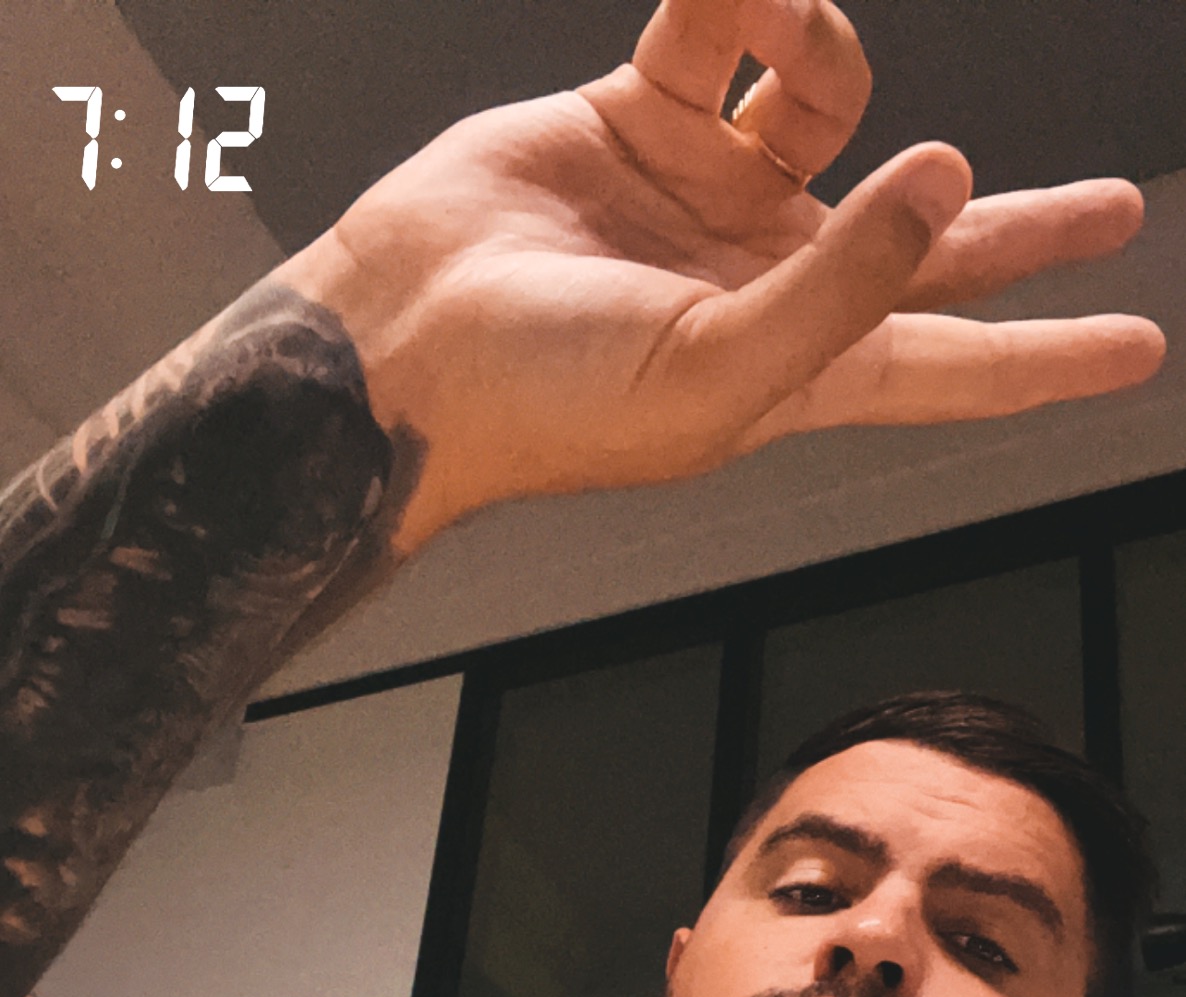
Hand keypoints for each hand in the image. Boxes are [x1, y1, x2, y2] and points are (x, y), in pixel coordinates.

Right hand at [286, 0, 1165, 551]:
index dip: (1050, 354)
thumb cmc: (545, 400)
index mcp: (798, 367)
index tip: (1139, 347)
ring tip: (774, 29)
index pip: (955, 362)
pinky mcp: (641, 120)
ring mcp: (710, 200)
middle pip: (929, 242)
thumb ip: (845, 283)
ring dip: (821, 48)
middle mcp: (769, 279)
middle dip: (1020, 223)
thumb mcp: (719, 372)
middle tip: (1109, 210)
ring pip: (827, 96)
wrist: (406, 339)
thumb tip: (949, 181)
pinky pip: (720, 34)